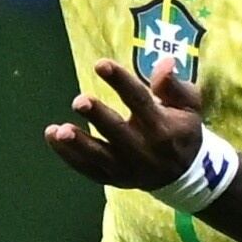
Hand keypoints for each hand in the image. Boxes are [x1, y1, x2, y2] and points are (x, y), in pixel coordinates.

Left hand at [45, 59, 205, 189]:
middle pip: (117, 131)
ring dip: (78, 143)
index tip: (101, 64)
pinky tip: (52, 136)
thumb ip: (175, 86)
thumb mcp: (189, 106)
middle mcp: (143, 149)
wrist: (183, 175)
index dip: (120, 82)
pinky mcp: (112, 179)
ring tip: (59, 131)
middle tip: (78, 101)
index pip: (139, 101)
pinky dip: (68, 155)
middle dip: (97, 116)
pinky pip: (87, 169)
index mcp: (162, 127)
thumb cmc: (182, 130)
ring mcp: (126, 168)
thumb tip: (164, 63)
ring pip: (99, 156)